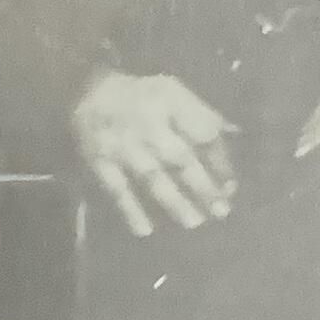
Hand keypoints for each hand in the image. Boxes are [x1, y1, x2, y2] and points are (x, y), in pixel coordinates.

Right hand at [72, 68, 236, 238]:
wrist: (84, 89)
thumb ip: (200, 115)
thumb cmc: (140, 95)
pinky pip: (116, 187)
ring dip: (174, 201)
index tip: (231, 185)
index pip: (202, 132)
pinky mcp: (99, 160)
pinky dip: (130, 209)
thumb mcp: (173, 91)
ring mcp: (122, 144)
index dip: (220, 160)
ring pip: (152, 176)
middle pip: (180, 158)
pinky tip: (144, 230)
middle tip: (222, 212)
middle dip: (203, 186)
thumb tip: (235, 135)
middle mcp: (148, 123)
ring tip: (194, 222)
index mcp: (170, 101)